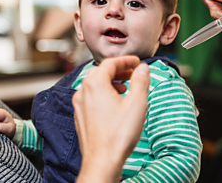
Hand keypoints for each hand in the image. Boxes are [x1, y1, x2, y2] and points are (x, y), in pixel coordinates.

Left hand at [73, 56, 150, 182]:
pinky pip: (90, 98)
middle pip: (100, 72)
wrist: (102, 160)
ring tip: (124, 88)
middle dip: (117, 70)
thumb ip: (140, 81)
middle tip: (132, 72)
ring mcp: (79, 105)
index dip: (125, 60)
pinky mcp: (80, 117)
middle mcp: (83, 91)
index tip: (136, 62)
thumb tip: (143, 69)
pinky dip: (102, 94)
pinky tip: (114, 104)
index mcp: (95, 84)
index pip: (110, 63)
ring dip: (110, 82)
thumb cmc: (118, 135)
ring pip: (94, 85)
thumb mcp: (137, 103)